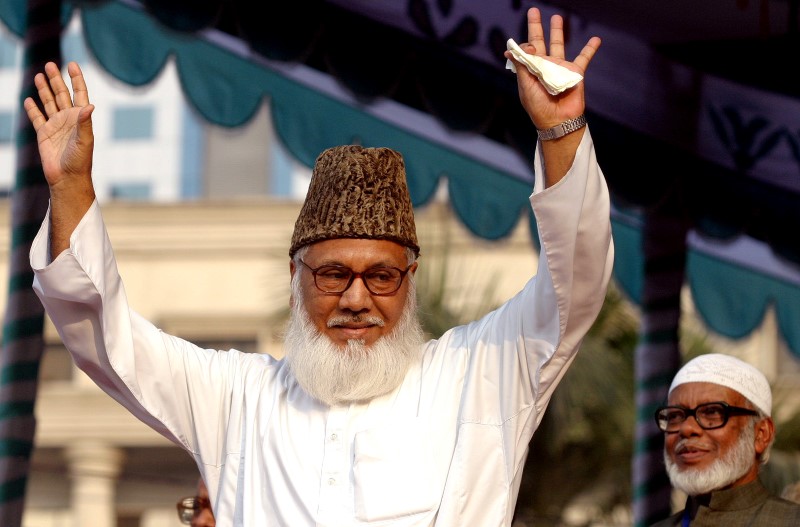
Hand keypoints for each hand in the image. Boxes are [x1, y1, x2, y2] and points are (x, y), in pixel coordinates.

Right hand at [24, 61, 94, 190]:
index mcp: (80, 118)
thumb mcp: (85, 140)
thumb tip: (89, 106)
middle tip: (50, 64)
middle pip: (62, 94)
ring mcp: (56, 126)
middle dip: (56, 80)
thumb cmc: (80, 160)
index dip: (76, 79)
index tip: (73, 64)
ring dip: (44, 90)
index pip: (79, 94)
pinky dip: (33, 109)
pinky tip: (29, 99)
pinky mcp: (44, 134)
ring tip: (39, 75)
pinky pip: (37, 118)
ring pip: (49, 102)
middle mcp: (68, 119)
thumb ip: (85, 123)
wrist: (67, 178)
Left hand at [505, 7, 600, 130]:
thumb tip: (510, 49)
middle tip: (533, 11)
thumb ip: (521, 67)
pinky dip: (590, 48)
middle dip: (536, 26)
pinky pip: (584, 58)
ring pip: (559, 44)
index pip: (526, 51)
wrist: (558, 121)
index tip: (529, 48)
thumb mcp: (526, 87)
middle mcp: (545, 66)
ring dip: (558, 31)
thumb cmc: (539, 107)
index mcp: (531, 70)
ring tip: (557, 17)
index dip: (525, 46)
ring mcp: (560, 68)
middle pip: (540, 41)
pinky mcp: (575, 72)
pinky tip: (596, 39)